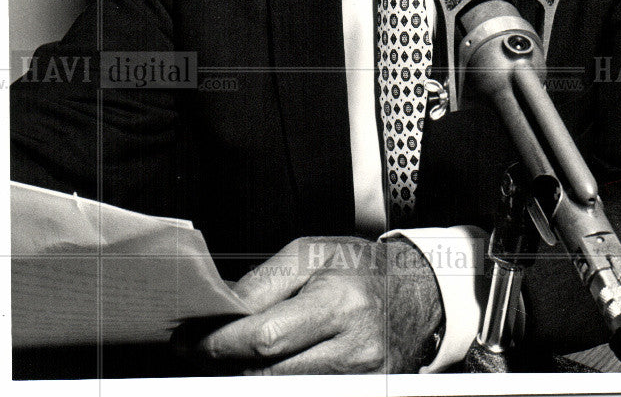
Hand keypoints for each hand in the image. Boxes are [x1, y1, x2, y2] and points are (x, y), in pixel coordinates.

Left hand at [180, 235, 443, 374]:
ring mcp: (359, 378)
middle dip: (227, 361)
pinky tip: (266, 364)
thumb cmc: (362, 267)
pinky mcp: (363, 393)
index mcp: (339, 303)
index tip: (191, 341)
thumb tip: (223, 309)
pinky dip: (279, 380)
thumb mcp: (312, 254)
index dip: (220, 343)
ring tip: (233, 352)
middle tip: (201, 349)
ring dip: (249, 372)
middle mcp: (352, 347)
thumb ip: (265, 282)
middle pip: (268, 371)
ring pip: (282, 388)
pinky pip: (307, 392)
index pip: (264, 337)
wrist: (414, 292)